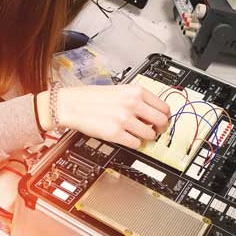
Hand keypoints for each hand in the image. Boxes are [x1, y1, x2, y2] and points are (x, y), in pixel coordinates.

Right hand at [39, 85, 170, 148]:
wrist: (71, 104)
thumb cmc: (92, 98)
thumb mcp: (119, 90)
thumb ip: (138, 100)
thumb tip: (154, 115)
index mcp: (135, 91)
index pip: (164, 107)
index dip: (165, 117)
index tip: (163, 121)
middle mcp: (132, 104)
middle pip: (162, 122)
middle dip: (159, 129)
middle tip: (154, 131)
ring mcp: (124, 119)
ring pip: (150, 135)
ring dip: (145, 137)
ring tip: (135, 134)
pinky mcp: (115, 133)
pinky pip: (136, 144)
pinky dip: (133, 144)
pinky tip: (125, 138)